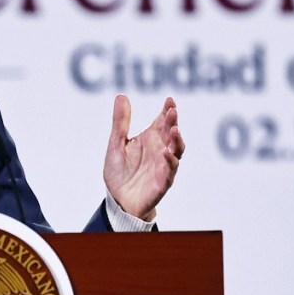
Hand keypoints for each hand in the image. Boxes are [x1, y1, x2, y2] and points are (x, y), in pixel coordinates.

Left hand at [103, 95, 184, 220]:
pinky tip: (166, 152)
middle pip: (171, 133)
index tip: (169, 100)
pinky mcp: (162, 182)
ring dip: (177, 140)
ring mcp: (163, 165)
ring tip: (174, 130)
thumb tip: (121, 95)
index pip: (162, 121)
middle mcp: (160, 149)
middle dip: (173, 122)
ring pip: (177, 150)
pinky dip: (170, 161)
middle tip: (173, 111)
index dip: (167, 110)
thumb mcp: (116, 143)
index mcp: (150, 138)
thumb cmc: (119, 171)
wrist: (118, 199)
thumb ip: (120, 121)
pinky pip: (170, 171)